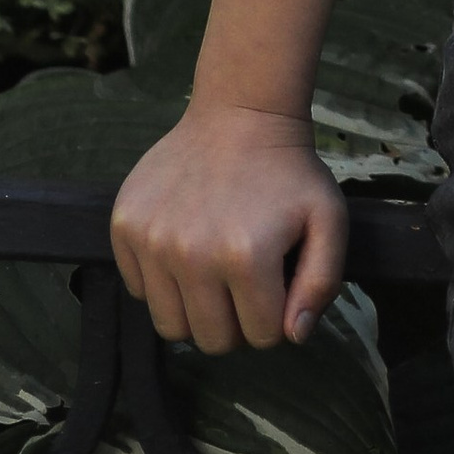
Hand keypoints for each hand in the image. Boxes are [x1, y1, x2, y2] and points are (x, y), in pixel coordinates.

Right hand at [111, 102, 346, 356]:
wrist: (240, 113)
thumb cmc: (288, 172)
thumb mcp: (329, 219)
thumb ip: (321, 283)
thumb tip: (292, 335)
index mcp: (246, 256)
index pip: (260, 336)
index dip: (274, 315)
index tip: (276, 282)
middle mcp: (192, 254)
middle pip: (210, 340)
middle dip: (235, 322)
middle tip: (244, 281)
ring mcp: (152, 240)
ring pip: (170, 326)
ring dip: (196, 309)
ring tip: (214, 269)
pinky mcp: (124, 227)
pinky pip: (139, 291)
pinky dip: (162, 282)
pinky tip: (185, 245)